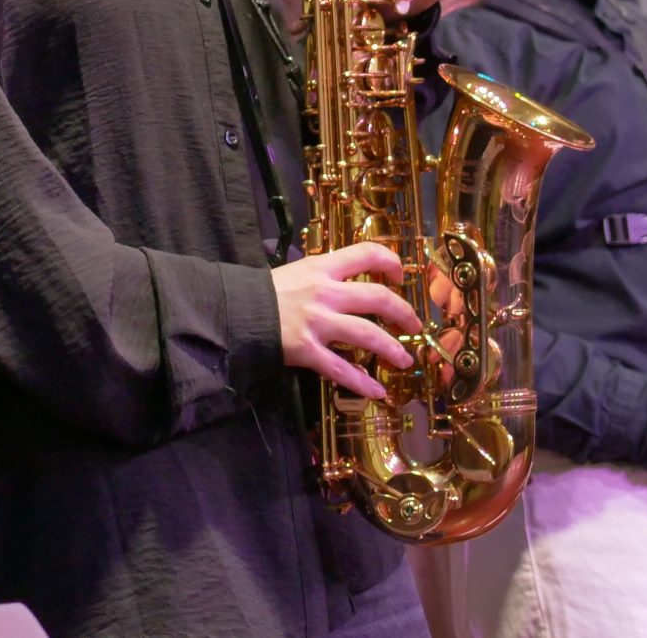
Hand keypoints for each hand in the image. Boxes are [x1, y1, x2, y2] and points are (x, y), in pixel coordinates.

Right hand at [272, 242, 421, 399]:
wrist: (232, 312)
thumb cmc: (263, 292)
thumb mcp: (296, 271)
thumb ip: (324, 274)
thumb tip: (351, 278)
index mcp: (322, 268)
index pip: (366, 254)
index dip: (391, 262)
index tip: (400, 276)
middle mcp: (324, 293)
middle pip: (377, 298)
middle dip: (402, 312)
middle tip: (414, 325)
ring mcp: (317, 323)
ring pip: (366, 334)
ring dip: (391, 348)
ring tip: (405, 359)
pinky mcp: (307, 350)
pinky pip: (340, 369)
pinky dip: (361, 382)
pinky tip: (376, 392)